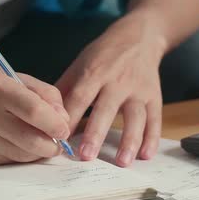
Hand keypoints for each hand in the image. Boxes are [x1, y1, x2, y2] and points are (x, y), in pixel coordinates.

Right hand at [0, 69, 69, 164]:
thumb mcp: (14, 78)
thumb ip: (44, 94)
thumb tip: (64, 121)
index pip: (34, 110)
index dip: (56, 124)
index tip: (64, 129)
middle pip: (31, 139)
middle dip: (52, 145)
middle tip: (58, 141)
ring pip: (22, 155)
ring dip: (38, 152)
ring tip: (41, 142)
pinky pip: (7, 162)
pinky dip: (19, 156)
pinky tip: (18, 145)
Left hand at [56, 13, 165, 166]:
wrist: (139, 36)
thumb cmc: (104, 54)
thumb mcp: (81, 63)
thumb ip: (65, 89)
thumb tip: (44, 114)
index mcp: (94, 72)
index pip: (79, 97)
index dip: (69, 118)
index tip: (59, 139)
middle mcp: (117, 81)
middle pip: (106, 109)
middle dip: (96, 134)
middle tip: (86, 157)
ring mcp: (138, 90)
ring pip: (135, 117)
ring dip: (129, 141)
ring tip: (122, 162)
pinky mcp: (154, 96)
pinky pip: (155, 120)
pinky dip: (152, 139)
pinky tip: (145, 156)